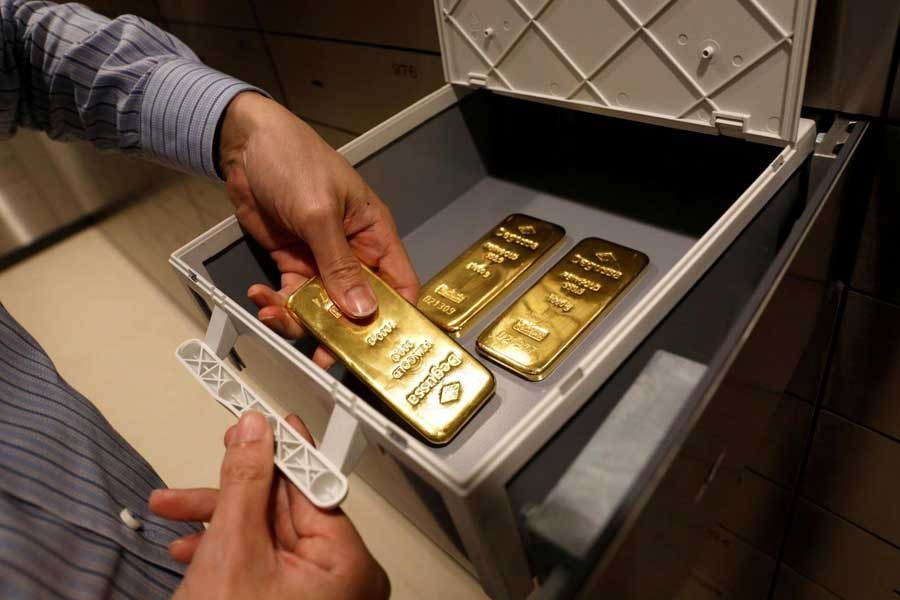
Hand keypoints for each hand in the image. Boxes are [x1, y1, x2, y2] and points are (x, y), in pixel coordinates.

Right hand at [149, 412, 388, 599]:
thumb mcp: (233, 551)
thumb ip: (245, 483)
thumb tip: (255, 433)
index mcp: (348, 565)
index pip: (315, 486)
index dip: (285, 447)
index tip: (266, 417)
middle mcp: (342, 581)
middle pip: (287, 508)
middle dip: (237, 486)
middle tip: (217, 454)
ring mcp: (317, 597)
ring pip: (266, 534)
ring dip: (218, 520)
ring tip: (176, 507)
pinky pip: (261, 562)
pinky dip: (225, 551)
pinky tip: (189, 547)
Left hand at [219, 92, 418, 366]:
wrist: (246, 145)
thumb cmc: (295, 162)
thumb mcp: (320, 213)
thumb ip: (339, 265)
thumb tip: (361, 311)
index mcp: (375, 236)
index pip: (400, 286)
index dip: (398, 319)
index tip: (386, 350)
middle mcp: (354, 255)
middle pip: (360, 307)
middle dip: (343, 332)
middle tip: (325, 356)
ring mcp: (322, 262)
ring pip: (323, 309)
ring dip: (301, 321)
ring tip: (276, 317)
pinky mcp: (293, 264)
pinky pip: (292, 297)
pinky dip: (278, 305)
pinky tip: (261, 297)